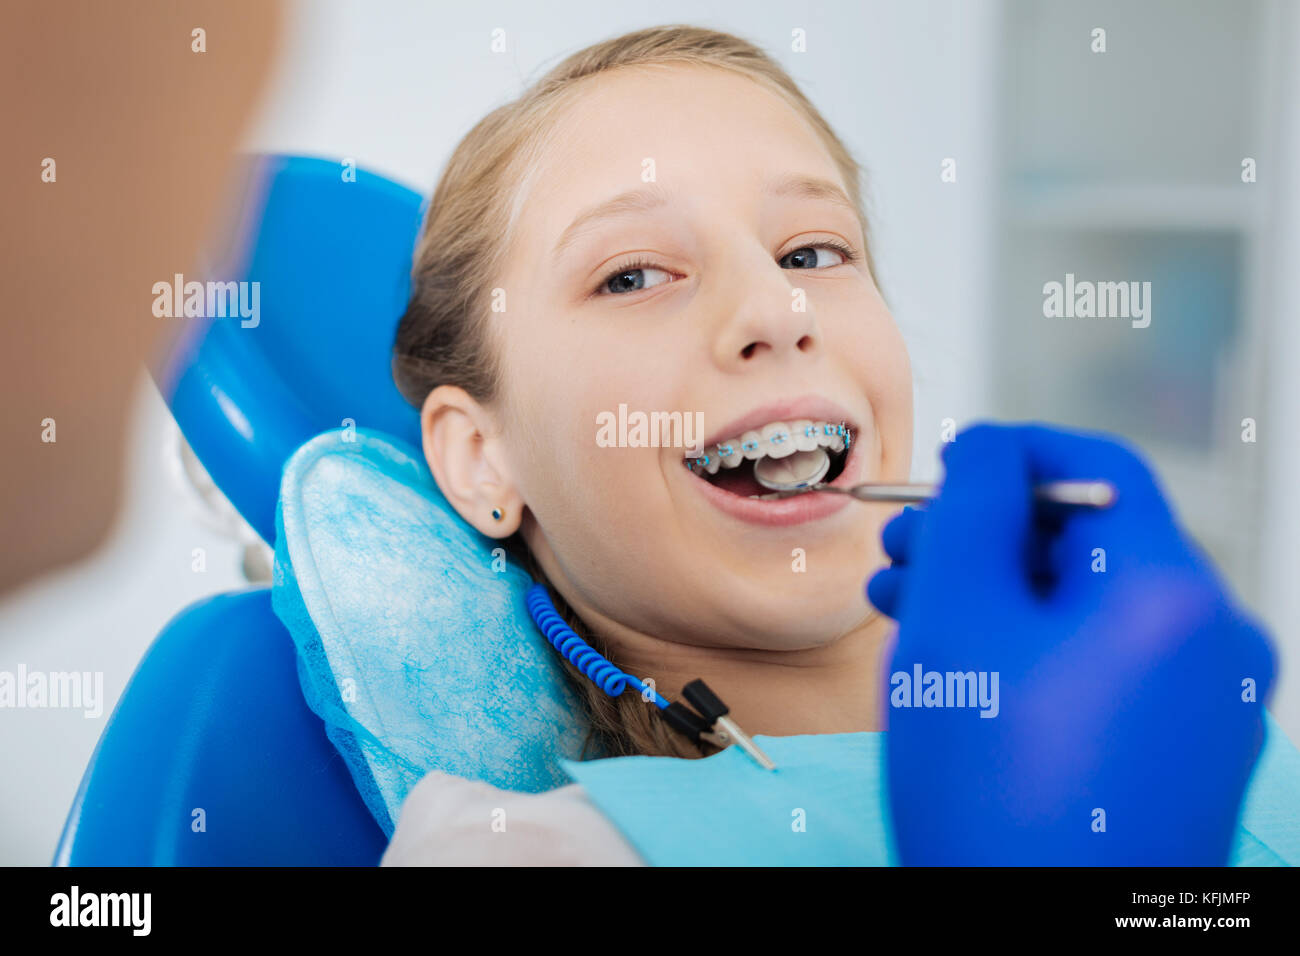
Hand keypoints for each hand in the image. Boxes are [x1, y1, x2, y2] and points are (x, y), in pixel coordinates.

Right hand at [867, 422, 1274, 863]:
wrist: (1039, 943)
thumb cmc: (993, 797)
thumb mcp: (957, 620)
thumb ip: (972, 505)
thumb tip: (988, 447)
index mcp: (1173, 595)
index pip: (1099, 469)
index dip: (1009, 456)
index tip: (944, 470)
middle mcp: (1212, 645)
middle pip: (1088, 543)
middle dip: (982, 538)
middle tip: (903, 554)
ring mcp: (1203, 707)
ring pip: (1086, 609)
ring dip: (995, 596)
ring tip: (908, 610)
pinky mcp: (1181, 756)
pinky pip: (1103, 668)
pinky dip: (1031, 652)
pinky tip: (958, 664)